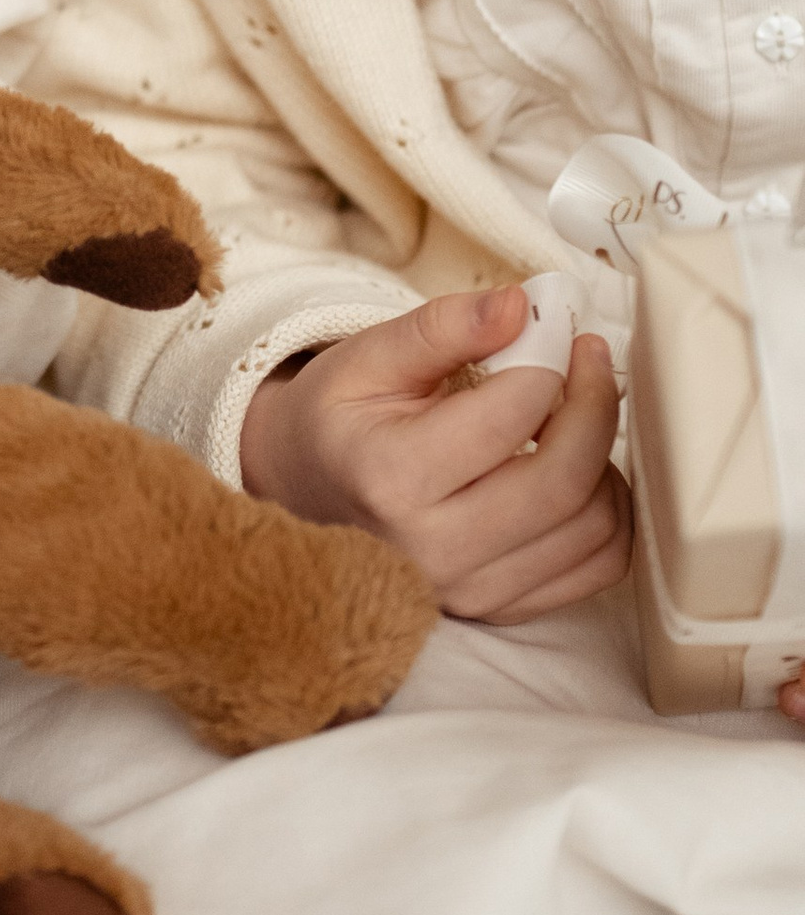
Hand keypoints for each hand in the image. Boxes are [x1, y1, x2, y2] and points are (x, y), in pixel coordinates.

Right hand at [240, 285, 630, 621]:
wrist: (305, 489)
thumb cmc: (340, 418)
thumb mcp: (369, 355)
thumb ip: (444, 326)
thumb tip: (521, 306)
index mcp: (389, 478)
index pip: (510, 414)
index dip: (549, 358)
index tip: (554, 328)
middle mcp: (430, 549)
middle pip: (564, 481)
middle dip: (596, 406)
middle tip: (589, 360)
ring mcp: (468, 590)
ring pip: (594, 528)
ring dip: (605, 460)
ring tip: (574, 417)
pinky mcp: (499, 608)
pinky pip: (598, 566)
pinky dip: (609, 513)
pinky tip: (579, 472)